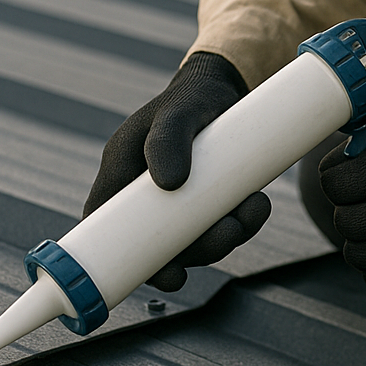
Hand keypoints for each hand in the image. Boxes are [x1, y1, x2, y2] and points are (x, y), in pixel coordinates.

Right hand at [83, 51, 270, 290]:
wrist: (224, 90)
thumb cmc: (191, 98)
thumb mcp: (178, 111)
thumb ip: (168, 139)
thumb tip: (168, 183)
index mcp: (122, 174)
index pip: (108, 226)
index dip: (128, 260)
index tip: (167, 275)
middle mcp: (146, 194)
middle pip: (160, 246)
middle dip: (198, 250)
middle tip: (229, 231)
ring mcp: (176, 203)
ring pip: (195, 242)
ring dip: (227, 237)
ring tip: (254, 208)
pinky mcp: (205, 204)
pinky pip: (219, 228)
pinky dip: (242, 223)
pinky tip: (257, 204)